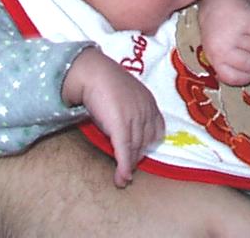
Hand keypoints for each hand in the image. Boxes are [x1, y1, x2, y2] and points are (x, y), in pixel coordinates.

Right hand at [63, 47, 164, 186]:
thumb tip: (125, 128)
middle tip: (128, 167)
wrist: (92, 72)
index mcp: (149, 101)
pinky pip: (124, 151)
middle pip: (146, 141)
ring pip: (135, 148)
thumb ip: (130, 110)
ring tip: (123, 178)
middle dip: (138, 156)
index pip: (157, 129)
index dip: (149, 143)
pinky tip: (121, 178)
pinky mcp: (121, 126)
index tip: (140, 152)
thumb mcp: (124, 96)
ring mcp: (135, 118)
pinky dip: (124, 167)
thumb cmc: (104, 81)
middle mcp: (146, 110)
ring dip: (129, 166)